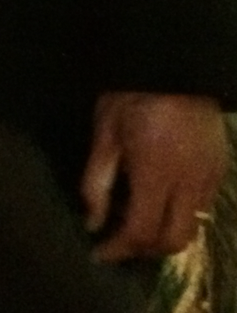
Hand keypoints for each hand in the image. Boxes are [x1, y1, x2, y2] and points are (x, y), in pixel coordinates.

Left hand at [81, 91, 229, 259]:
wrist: (174, 61)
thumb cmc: (132, 93)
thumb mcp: (105, 130)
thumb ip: (97, 180)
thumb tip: (92, 221)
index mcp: (156, 171)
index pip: (141, 230)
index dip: (118, 248)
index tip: (98, 251)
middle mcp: (189, 181)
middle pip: (173, 241)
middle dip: (143, 249)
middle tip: (118, 241)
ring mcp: (210, 177)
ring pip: (192, 229)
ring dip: (164, 235)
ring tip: (136, 220)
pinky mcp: (221, 170)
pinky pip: (203, 208)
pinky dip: (180, 215)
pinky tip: (160, 199)